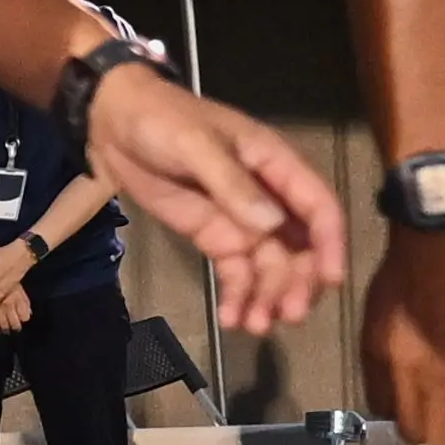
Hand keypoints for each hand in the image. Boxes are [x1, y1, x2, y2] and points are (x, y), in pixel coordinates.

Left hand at [72, 59, 344, 336]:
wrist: (113, 122)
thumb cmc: (161, 120)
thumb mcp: (196, 145)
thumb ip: (232, 183)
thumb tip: (271, 223)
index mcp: (275, 164)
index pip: (318, 206)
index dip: (330, 243)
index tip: (331, 280)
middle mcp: (268, 196)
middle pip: (299, 247)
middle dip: (298, 282)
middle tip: (289, 315)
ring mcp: (241, 220)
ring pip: (270, 266)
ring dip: (268, 297)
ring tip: (254, 325)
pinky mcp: (214, 237)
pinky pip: (236, 272)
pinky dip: (237, 296)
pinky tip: (232, 318)